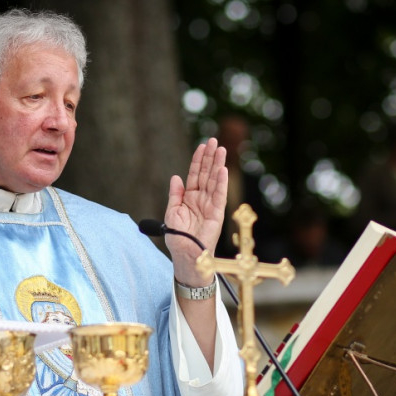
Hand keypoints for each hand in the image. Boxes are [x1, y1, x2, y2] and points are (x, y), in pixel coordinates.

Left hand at [164, 138, 227, 286]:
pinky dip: (221, 183)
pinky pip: (219, 195)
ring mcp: (210, 205)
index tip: (202, 146)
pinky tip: (223, 170)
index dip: (198, 160)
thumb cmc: (177, 237)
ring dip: (218, 165)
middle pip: (206, 174)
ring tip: (221, 149)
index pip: (195, 174)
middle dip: (210, 157)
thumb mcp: (172, 212)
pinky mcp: (216, 213)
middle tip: (214, 141)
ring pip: (215, 181)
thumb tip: (176, 177)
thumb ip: (175, 195)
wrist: (185, 254)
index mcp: (189, 197)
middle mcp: (201, 199)